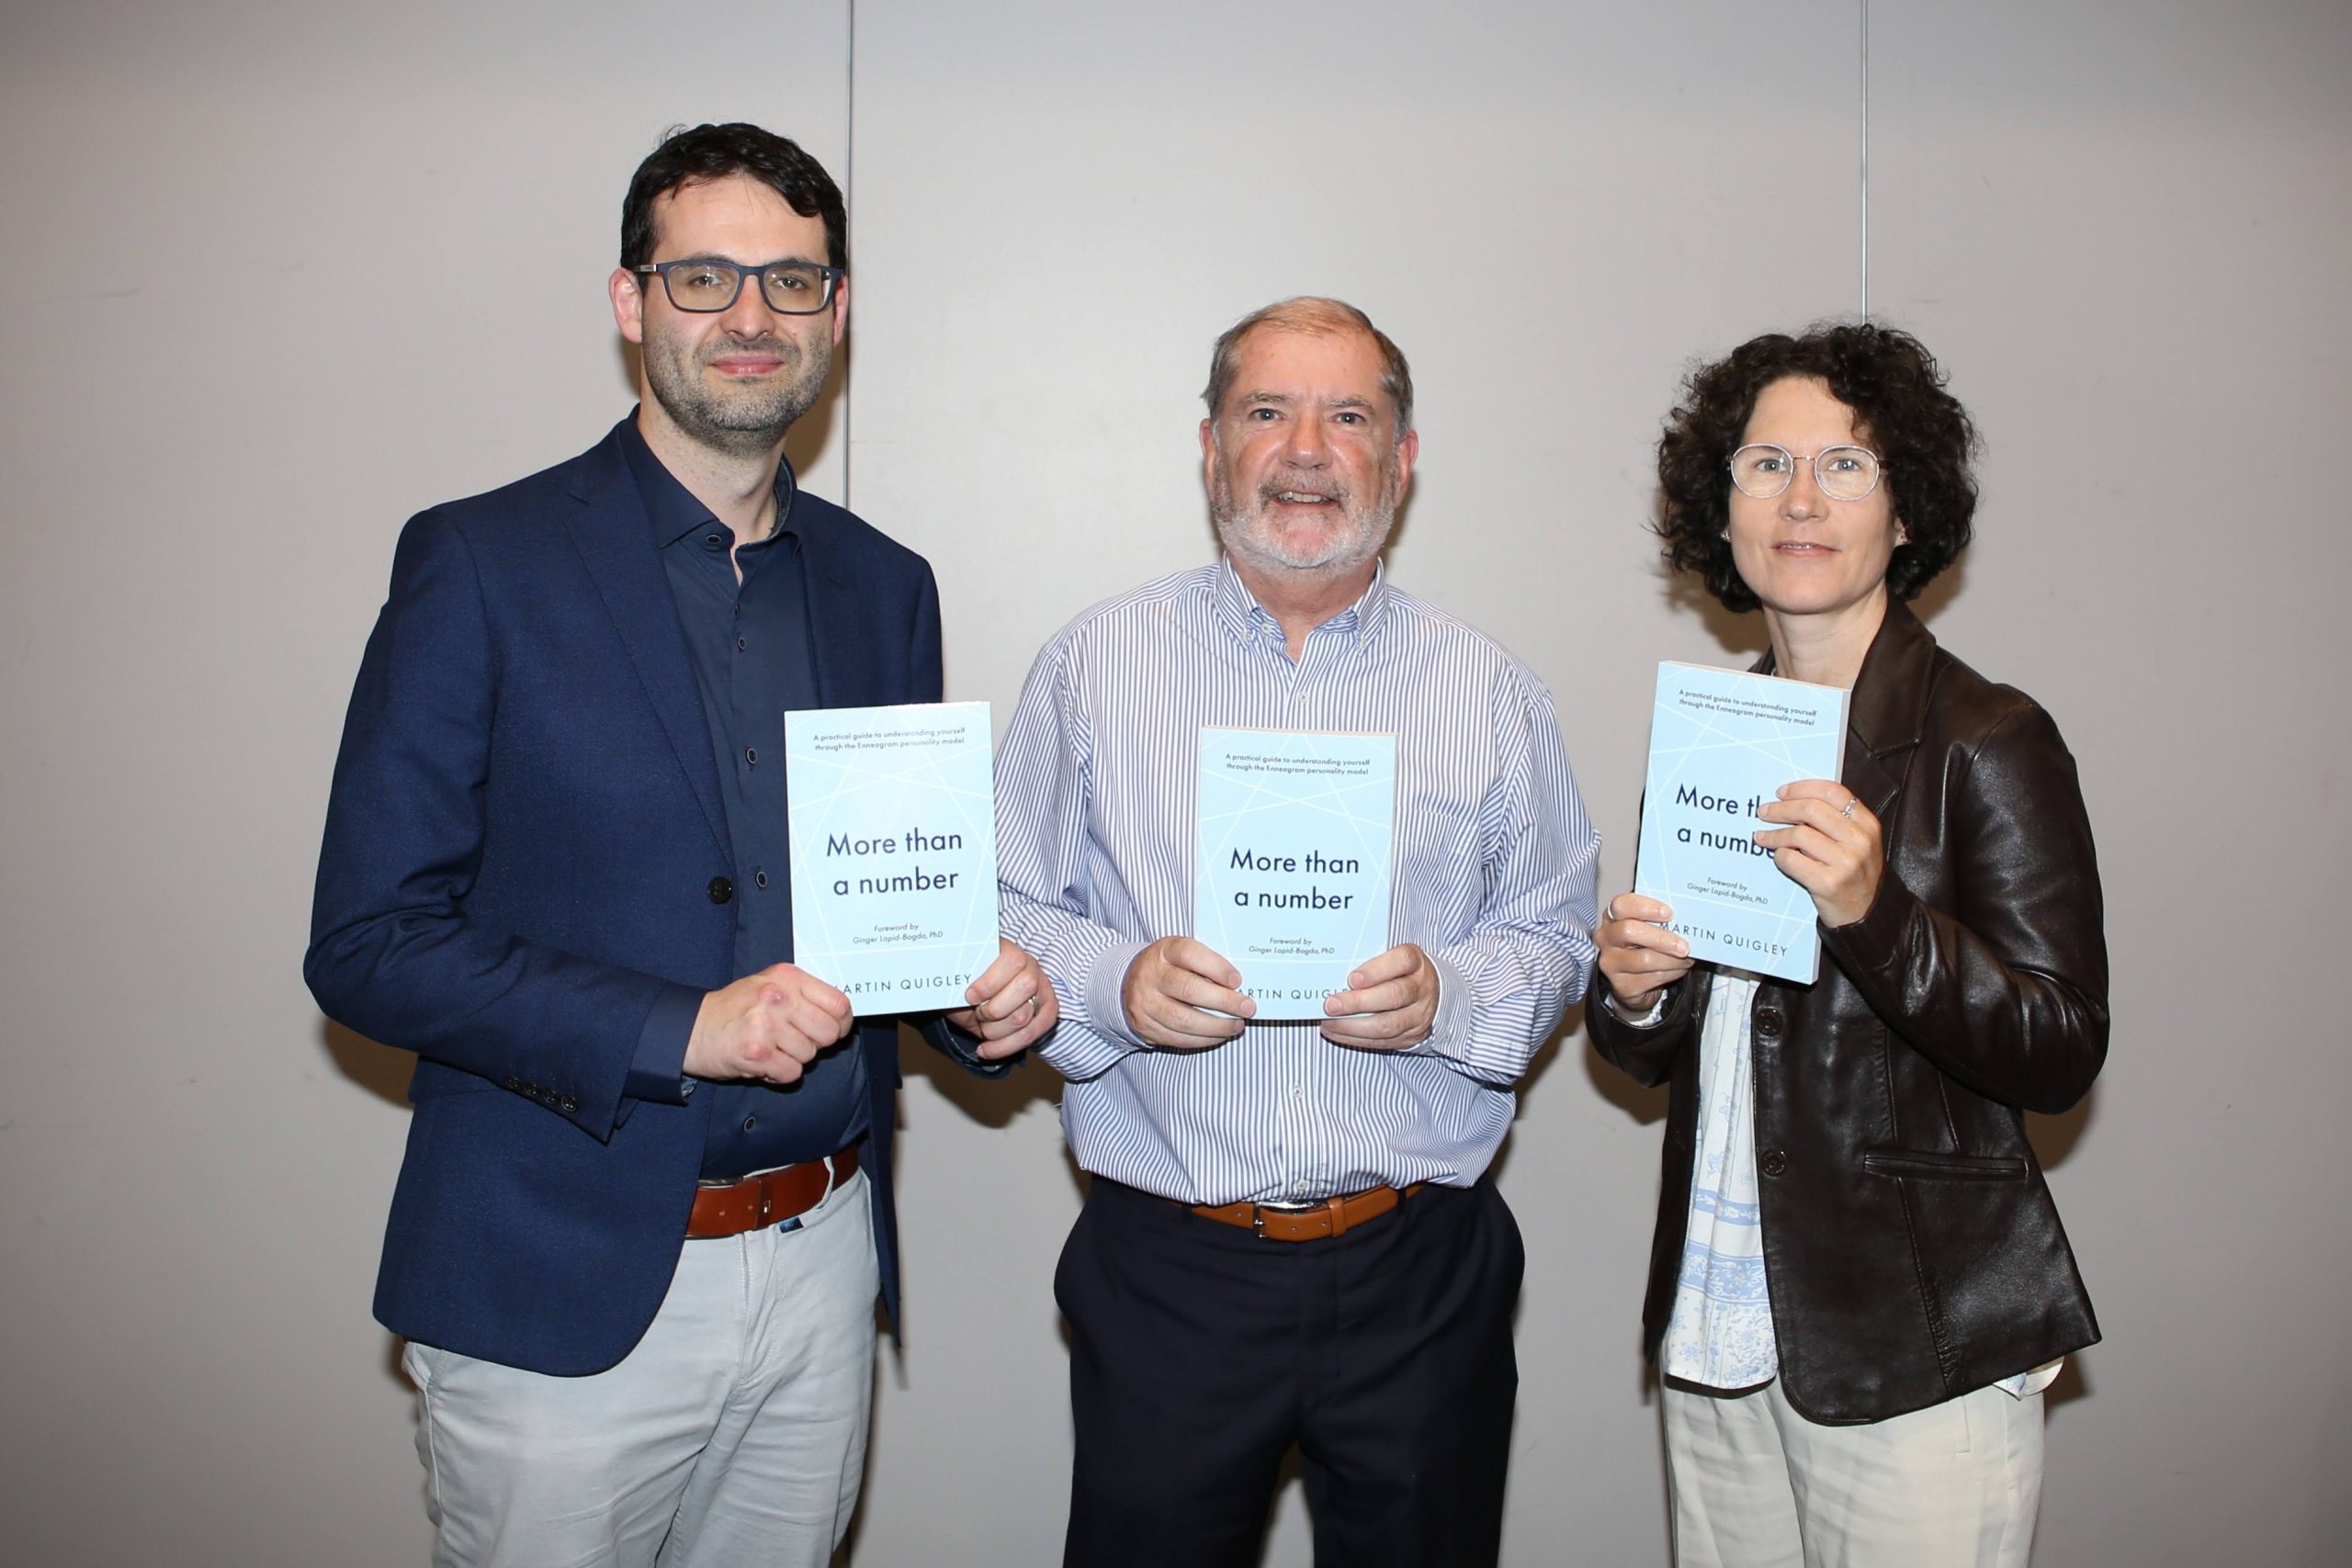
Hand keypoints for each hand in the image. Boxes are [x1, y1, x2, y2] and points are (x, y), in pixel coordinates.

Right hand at [684, 963, 854, 1085]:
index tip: (833, 1029)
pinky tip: (763, 1061)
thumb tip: (841, 1016)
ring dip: (793, 1058)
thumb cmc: (734, 1009)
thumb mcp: (770, 985)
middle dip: (815, 1043)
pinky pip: (792, 1073)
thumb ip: (803, 995)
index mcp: (787, 977)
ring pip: (809, 1055)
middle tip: (792, 1040)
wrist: (692, 1028)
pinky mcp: (757, 1052)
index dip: (841, 1023)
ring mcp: (767, 1024)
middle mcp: (778, 997)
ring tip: (770, 1047)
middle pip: (829, 1033)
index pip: (839, 1004)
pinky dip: (779, 1073)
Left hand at [944, 939, 1059, 1059]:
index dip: (990, 982)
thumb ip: (960, 978)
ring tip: (982, 1027)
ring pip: (1023, 1017)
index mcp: (1009, 950)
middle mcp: (1031, 967)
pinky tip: (986, 1050)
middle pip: (1025, 988)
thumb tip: (954, 982)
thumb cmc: (966, 988)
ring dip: (994, 1030)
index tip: (970, 996)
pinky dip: (1005, 1047)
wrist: (974, 1003)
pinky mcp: (1047, 1012)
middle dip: (994, 1009)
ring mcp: (1042, 989)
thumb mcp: (959, 980)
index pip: (1012, 961)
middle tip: (978, 1012)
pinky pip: (1031, 1034)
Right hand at [1122, 936, 1251, 1049]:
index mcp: (1163, 951)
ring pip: (1184, 1019)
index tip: (1238, 980)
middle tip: (1247, 1007)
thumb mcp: (1181, 954)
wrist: (1131, 984)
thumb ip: (1206, 963)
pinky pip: (1178, 1038)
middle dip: (1224, 1001)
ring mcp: (1145, 1003)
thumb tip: (1240, 985)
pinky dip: (1204, 1039)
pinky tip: (1220, 1034)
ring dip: (1217, 1025)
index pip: (1189, 954)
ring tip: (1237, 1025)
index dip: (1216, 967)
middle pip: (1189, 990)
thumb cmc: (1169, 967)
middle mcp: (1150, 975)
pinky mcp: (1145, 1027)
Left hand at [1320, 943, 1439, 1050]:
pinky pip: (1382, 1041)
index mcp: (1416, 963)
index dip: (1376, 970)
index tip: (1352, 978)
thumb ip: (1368, 961)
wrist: (1430, 994)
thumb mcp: (1391, 958)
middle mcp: (1422, 988)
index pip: (1402, 961)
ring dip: (1353, 1025)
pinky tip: (1336, 1032)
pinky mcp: (1412, 1037)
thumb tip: (1333, 972)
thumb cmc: (1399, 972)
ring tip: (1329, 1021)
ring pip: (1388, 1024)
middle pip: (1394, 996)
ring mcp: (1419, 1015)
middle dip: (1358, 1002)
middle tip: (1331, 1004)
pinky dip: (1355, 1038)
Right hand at [1596, 891, 1693, 1012]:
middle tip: (1684, 945)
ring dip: (1672, 959)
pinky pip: (1652, 978)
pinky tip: (1679, 968)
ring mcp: (1611, 963)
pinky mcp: (1622, 985)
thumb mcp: (1648, 928)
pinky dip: (1672, 973)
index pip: (1621, 905)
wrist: (1633, 981)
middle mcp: (1606, 938)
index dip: (1645, 907)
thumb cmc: (1644, 947)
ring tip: (1687, 958)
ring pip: (1645, 959)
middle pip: (1629, 931)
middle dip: (1661, 938)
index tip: (1669, 913)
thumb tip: (1686, 918)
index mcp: (1612, 917)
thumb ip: (1659, 920)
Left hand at [1754, 780, 1883, 928]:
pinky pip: (1791, 860)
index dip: (1802, 788)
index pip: (1832, 792)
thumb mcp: (1856, 841)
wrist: (1865, 913)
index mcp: (1867, 824)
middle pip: (1811, 809)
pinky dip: (1779, 856)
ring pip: (1798, 834)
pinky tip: (1778, 856)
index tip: (1781, 792)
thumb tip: (1792, 801)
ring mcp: (1845, 863)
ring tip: (1763, 837)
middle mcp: (1859, 840)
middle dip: (1781, 808)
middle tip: (1764, 812)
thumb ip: (1834, 820)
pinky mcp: (1828, 883)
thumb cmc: (1854, 873)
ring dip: (1774, 834)